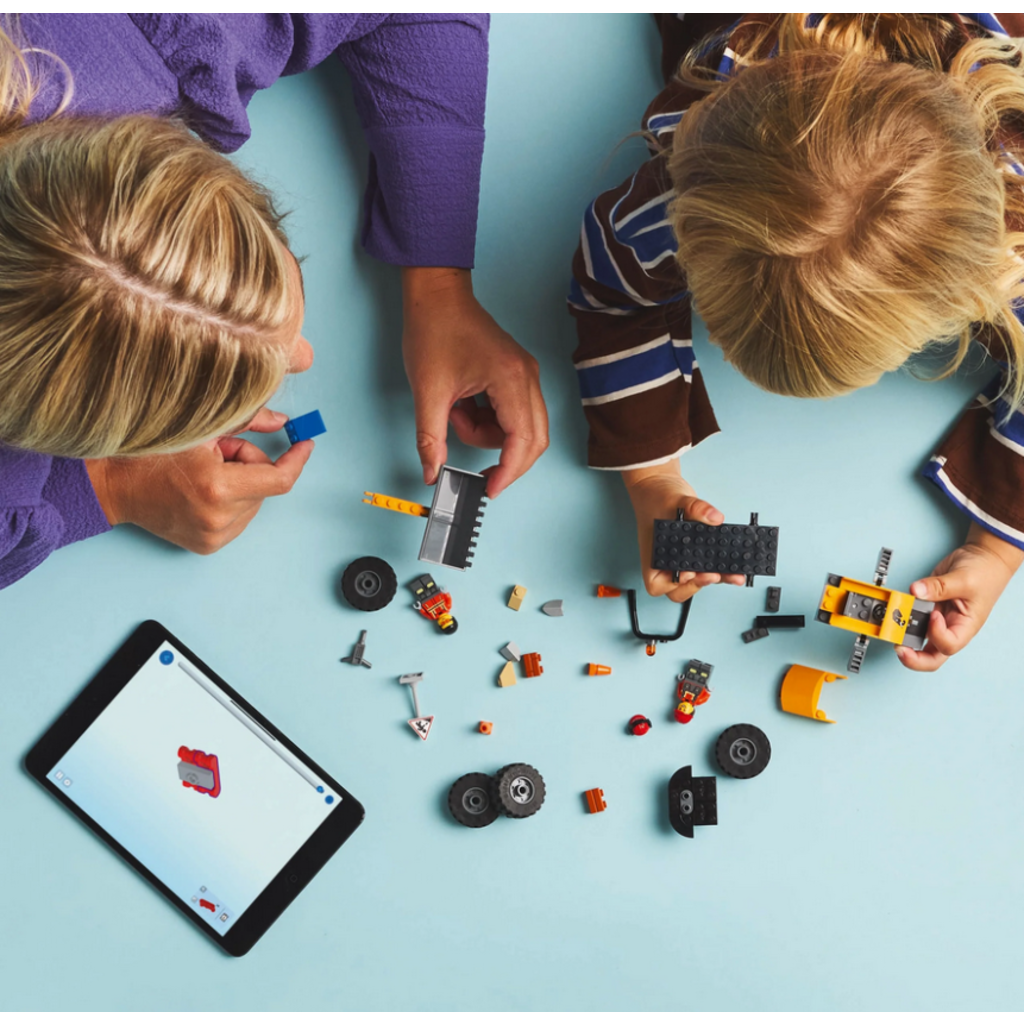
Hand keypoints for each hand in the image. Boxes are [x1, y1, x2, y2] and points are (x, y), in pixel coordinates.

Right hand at [84, 408, 312, 553]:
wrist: (113, 487)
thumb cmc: (149, 454)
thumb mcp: (198, 428)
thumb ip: (246, 422)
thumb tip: (282, 422)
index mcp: (218, 489)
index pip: (279, 479)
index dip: (296, 460)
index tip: (305, 445)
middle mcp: (219, 519)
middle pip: (264, 486)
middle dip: (249, 463)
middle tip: (215, 453)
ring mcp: (214, 537)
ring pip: (253, 503)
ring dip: (240, 484)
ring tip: (203, 473)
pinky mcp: (208, 546)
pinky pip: (238, 518)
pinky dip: (230, 502)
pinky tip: (201, 492)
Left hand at [401, 267, 548, 497]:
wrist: (436, 295)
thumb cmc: (434, 329)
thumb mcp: (427, 392)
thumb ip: (431, 439)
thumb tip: (432, 472)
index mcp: (511, 379)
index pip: (524, 441)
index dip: (509, 471)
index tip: (490, 488)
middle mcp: (527, 377)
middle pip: (535, 438)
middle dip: (506, 459)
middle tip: (478, 470)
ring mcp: (525, 374)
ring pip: (523, 428)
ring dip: (490, 435)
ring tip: (456, 412)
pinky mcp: (517, 374)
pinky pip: (513, 413)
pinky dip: (490, 421)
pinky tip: (464, 404)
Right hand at [622, 460, 745, 602]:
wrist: (659, 486)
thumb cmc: (656, 496)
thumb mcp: (676, 500)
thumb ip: (696, 508)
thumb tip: (715, 518)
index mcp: (652, 556)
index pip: (658, 584)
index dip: (675, 584)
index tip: (690, 573)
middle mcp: (665, 562)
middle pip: (680, 588)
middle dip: (699, 584)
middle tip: (715, 575)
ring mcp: (680, 559)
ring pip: (696, 579)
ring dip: (716, 579)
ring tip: (734, 576)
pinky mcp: (694, 553)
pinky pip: (706, 566)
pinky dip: (721, 567)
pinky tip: (735, 564)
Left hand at [897, 522, 1022, 671]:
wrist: (982, 559)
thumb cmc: (984, 573)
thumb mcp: (964, 579)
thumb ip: (939, 587)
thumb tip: (916, 591)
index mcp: (965, 626)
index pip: (948, 645)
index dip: (937, 634)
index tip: (933, 615)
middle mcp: (950, 627)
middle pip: (932, 656)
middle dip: (913, 657)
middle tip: (897, 646)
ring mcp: (937, 619)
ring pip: (918, 638)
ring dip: (903, 635)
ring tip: (892, 624)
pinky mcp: (927, 607)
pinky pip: (912, 617)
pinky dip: (901, 615)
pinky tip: (895, 608)